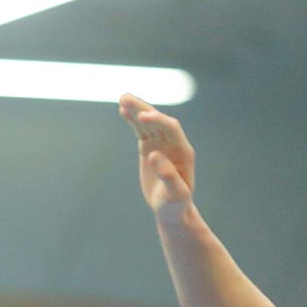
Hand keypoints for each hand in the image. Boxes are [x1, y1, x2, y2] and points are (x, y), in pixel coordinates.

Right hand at [120, 94, 195, 221]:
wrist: (172, 209)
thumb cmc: (175, 204)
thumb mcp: (175, 194)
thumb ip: (168, 175)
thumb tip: (154, 155)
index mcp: (183, 152)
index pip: (171, 129)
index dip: (158, 120)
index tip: (143, 116)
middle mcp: (173, 144)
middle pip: (158, 120)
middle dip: (143, 109)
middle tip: (127, 98)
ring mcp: (161, 144)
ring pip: (148, 122)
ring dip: (136, 110)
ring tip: (122, 97)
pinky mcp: (150, 147)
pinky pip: (141, 130)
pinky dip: (133, 120)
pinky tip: (123, 109)